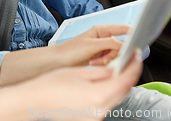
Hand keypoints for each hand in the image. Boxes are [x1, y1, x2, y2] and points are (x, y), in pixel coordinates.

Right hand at [21, 51, 141, 120]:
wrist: (34, 102)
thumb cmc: (49, 86)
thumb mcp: (78, 72)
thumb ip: (101, 72)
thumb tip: (115, 69)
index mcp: (98, 96)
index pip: (126, 80)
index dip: (134, 65)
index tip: (136, 56)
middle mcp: (99, 110)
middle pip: (124, 91)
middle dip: (129, 74)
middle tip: (129, 60)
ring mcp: (95, 117)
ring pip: (116, 98)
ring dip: (119, 83)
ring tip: (115, 69)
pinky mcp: (90, 119)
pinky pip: (106, 104)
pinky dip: (109, 92)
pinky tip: (103, 82)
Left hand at [53, 24, 129, 66]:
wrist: (58, 62)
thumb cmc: (70, 51)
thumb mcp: (93, 46)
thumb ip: (110, 43)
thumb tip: (124, 45)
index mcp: (100, 30)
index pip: (122, 29)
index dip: (132, 33)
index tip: (140, 38)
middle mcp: (101, 38)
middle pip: (120, 45)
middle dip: (114, 53)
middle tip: (104, 57)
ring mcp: (100, 48)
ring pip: (115, 54)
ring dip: (107, 59)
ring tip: (95, 61)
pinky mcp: (97, 57)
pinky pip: (108, 61)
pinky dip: (103, 63)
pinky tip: (94, 63)